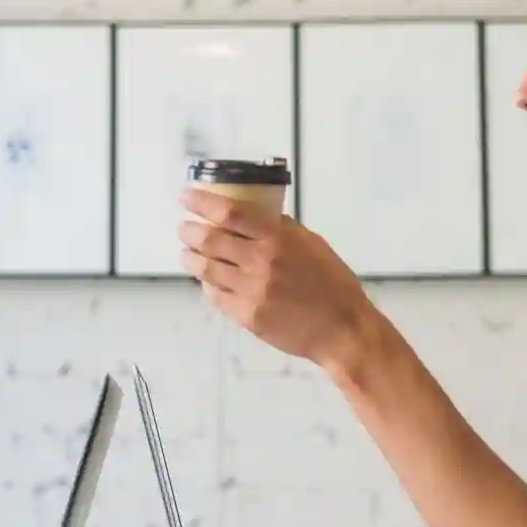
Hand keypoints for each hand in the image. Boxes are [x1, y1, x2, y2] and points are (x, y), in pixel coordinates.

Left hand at [178, 189, 373, 370]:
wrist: (342, 329)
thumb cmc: (333, 284)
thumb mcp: (312, 244)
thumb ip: (282, 229)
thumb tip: (257, 214)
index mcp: (278, 238)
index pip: (230, 212)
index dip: (201, 201)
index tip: (186, 196)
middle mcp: (261, 261)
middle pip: (209, 239)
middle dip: (189, 231)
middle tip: (184, 228)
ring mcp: (251, 290)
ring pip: (205, 269)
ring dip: (190, 258)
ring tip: (187, 253)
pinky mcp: (247, 316)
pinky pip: (215, 295)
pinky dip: (207, 284)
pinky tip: (207, 280)